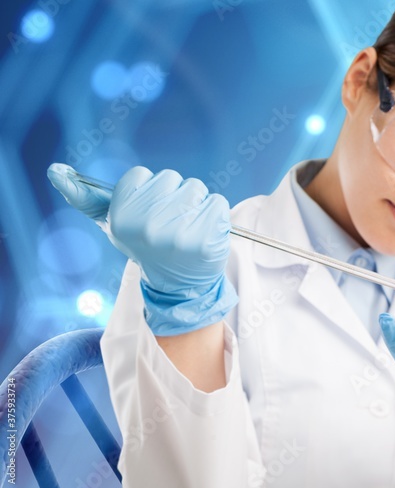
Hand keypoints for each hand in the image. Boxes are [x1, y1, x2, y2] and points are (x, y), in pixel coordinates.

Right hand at [47, 164, 237, 335]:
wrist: (179, 285)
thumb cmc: (148, 246)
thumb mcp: (114, 224)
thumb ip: (87, 199)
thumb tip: (54, 172)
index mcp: (121, 218)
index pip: (141, 174)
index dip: (148, 191)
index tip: (148, 214)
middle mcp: (147, 226)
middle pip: (172, 178)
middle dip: (174, 196)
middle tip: (172, 224)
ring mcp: (178, 235)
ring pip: (196, 188)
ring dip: (197, 204)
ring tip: (189, 228)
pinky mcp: (207, 240)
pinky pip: (218, 203)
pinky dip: (215, 215)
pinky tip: (206, 234)